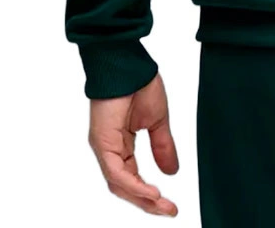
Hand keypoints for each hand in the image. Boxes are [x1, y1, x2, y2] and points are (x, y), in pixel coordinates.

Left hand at [88, 71, 179, 215]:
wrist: (129, 62)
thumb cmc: (139, 83)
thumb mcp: (157, 121)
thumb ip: (162, 146)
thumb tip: (171, 172)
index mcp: (120, 145)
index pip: (133, 178)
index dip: (150, 194)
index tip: (170, 205)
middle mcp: (109, 150)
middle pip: (125, 187)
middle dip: (148, 202)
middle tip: (169, 211)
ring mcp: (104, 148)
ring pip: (120, 184)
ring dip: (142, 198)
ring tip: (162, 205)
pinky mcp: (102, 143)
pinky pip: (117, 172)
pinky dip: (134, 185)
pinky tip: (151, 192)